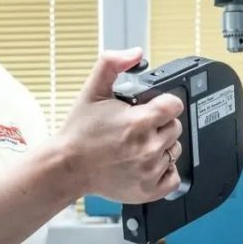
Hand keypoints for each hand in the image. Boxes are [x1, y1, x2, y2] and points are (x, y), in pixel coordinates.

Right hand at [55, 48, 183, 203]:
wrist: (67, 166)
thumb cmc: (79, 131)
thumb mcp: (92, 91)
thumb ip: (112, 64)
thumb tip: (136, 54)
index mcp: (137, 122)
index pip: (174, 105)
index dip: (163, 103)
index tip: (151, 107)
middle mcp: (147, 147)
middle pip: (175, 127)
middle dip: (160, 124)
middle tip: (138, 127)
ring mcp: (149, 170)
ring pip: (174, 150)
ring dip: (161, 146)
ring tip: (138, 145)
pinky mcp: (148, 189)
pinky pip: (174, 177)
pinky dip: (164, 171)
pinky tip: (145, 163)